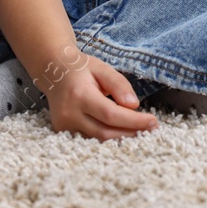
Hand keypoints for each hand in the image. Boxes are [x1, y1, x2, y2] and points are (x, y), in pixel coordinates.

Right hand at [43, 54, 161, 140]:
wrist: (53, 70)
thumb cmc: (81, 68)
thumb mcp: (103, 68)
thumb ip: (119, 85)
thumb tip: (134, 106)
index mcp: (80, 95)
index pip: (111, 115)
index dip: (134, 121)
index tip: (153, 121)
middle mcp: (69, 113)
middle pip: (104, 132)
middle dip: (130, 132)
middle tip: (151, 129)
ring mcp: (63, 125)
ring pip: (97, 139)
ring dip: (121, 138)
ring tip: (140, 131)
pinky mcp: (62, 131)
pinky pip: (89, 139)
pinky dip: (107, 137)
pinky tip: (122, 132)